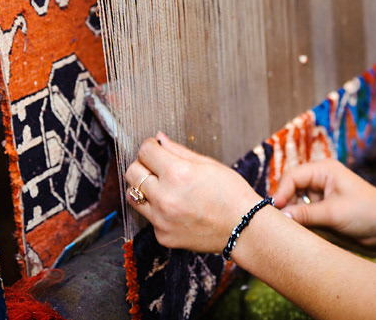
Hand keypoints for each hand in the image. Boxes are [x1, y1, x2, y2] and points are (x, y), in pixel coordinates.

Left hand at [124, 134, 261, 251]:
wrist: (244, 229)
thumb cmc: (231, 193)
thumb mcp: (208, 164)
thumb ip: (178, 151)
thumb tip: (159, 138)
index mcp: (177, 173)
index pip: (144, 151)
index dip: (150, 146)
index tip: (156, 148)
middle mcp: (164, 197)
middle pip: (132, 172)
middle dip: (142, 165)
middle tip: (156, 167)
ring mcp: (161, 219)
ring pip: (133, 196)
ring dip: (144, 188)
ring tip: (162, 188)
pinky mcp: (162, 236)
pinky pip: (149, 217)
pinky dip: (157, 210)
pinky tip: (176, 209)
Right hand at [272, 159, 375, 245]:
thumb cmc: (366, 212)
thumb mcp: (333, 214)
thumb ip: (305, 214)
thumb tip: (280, 216)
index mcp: (324, 169)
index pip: (292, 176)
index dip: (281, 192)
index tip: (276, 211)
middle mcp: (320, 177)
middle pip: (291, 187)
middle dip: (286, 203)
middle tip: (280, 222)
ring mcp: (322, 192)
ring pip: (296, 200)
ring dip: (294, 213)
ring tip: (293, 228)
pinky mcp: (325, 206)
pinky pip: (305, 210)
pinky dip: (302, 219)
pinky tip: (302, 230)